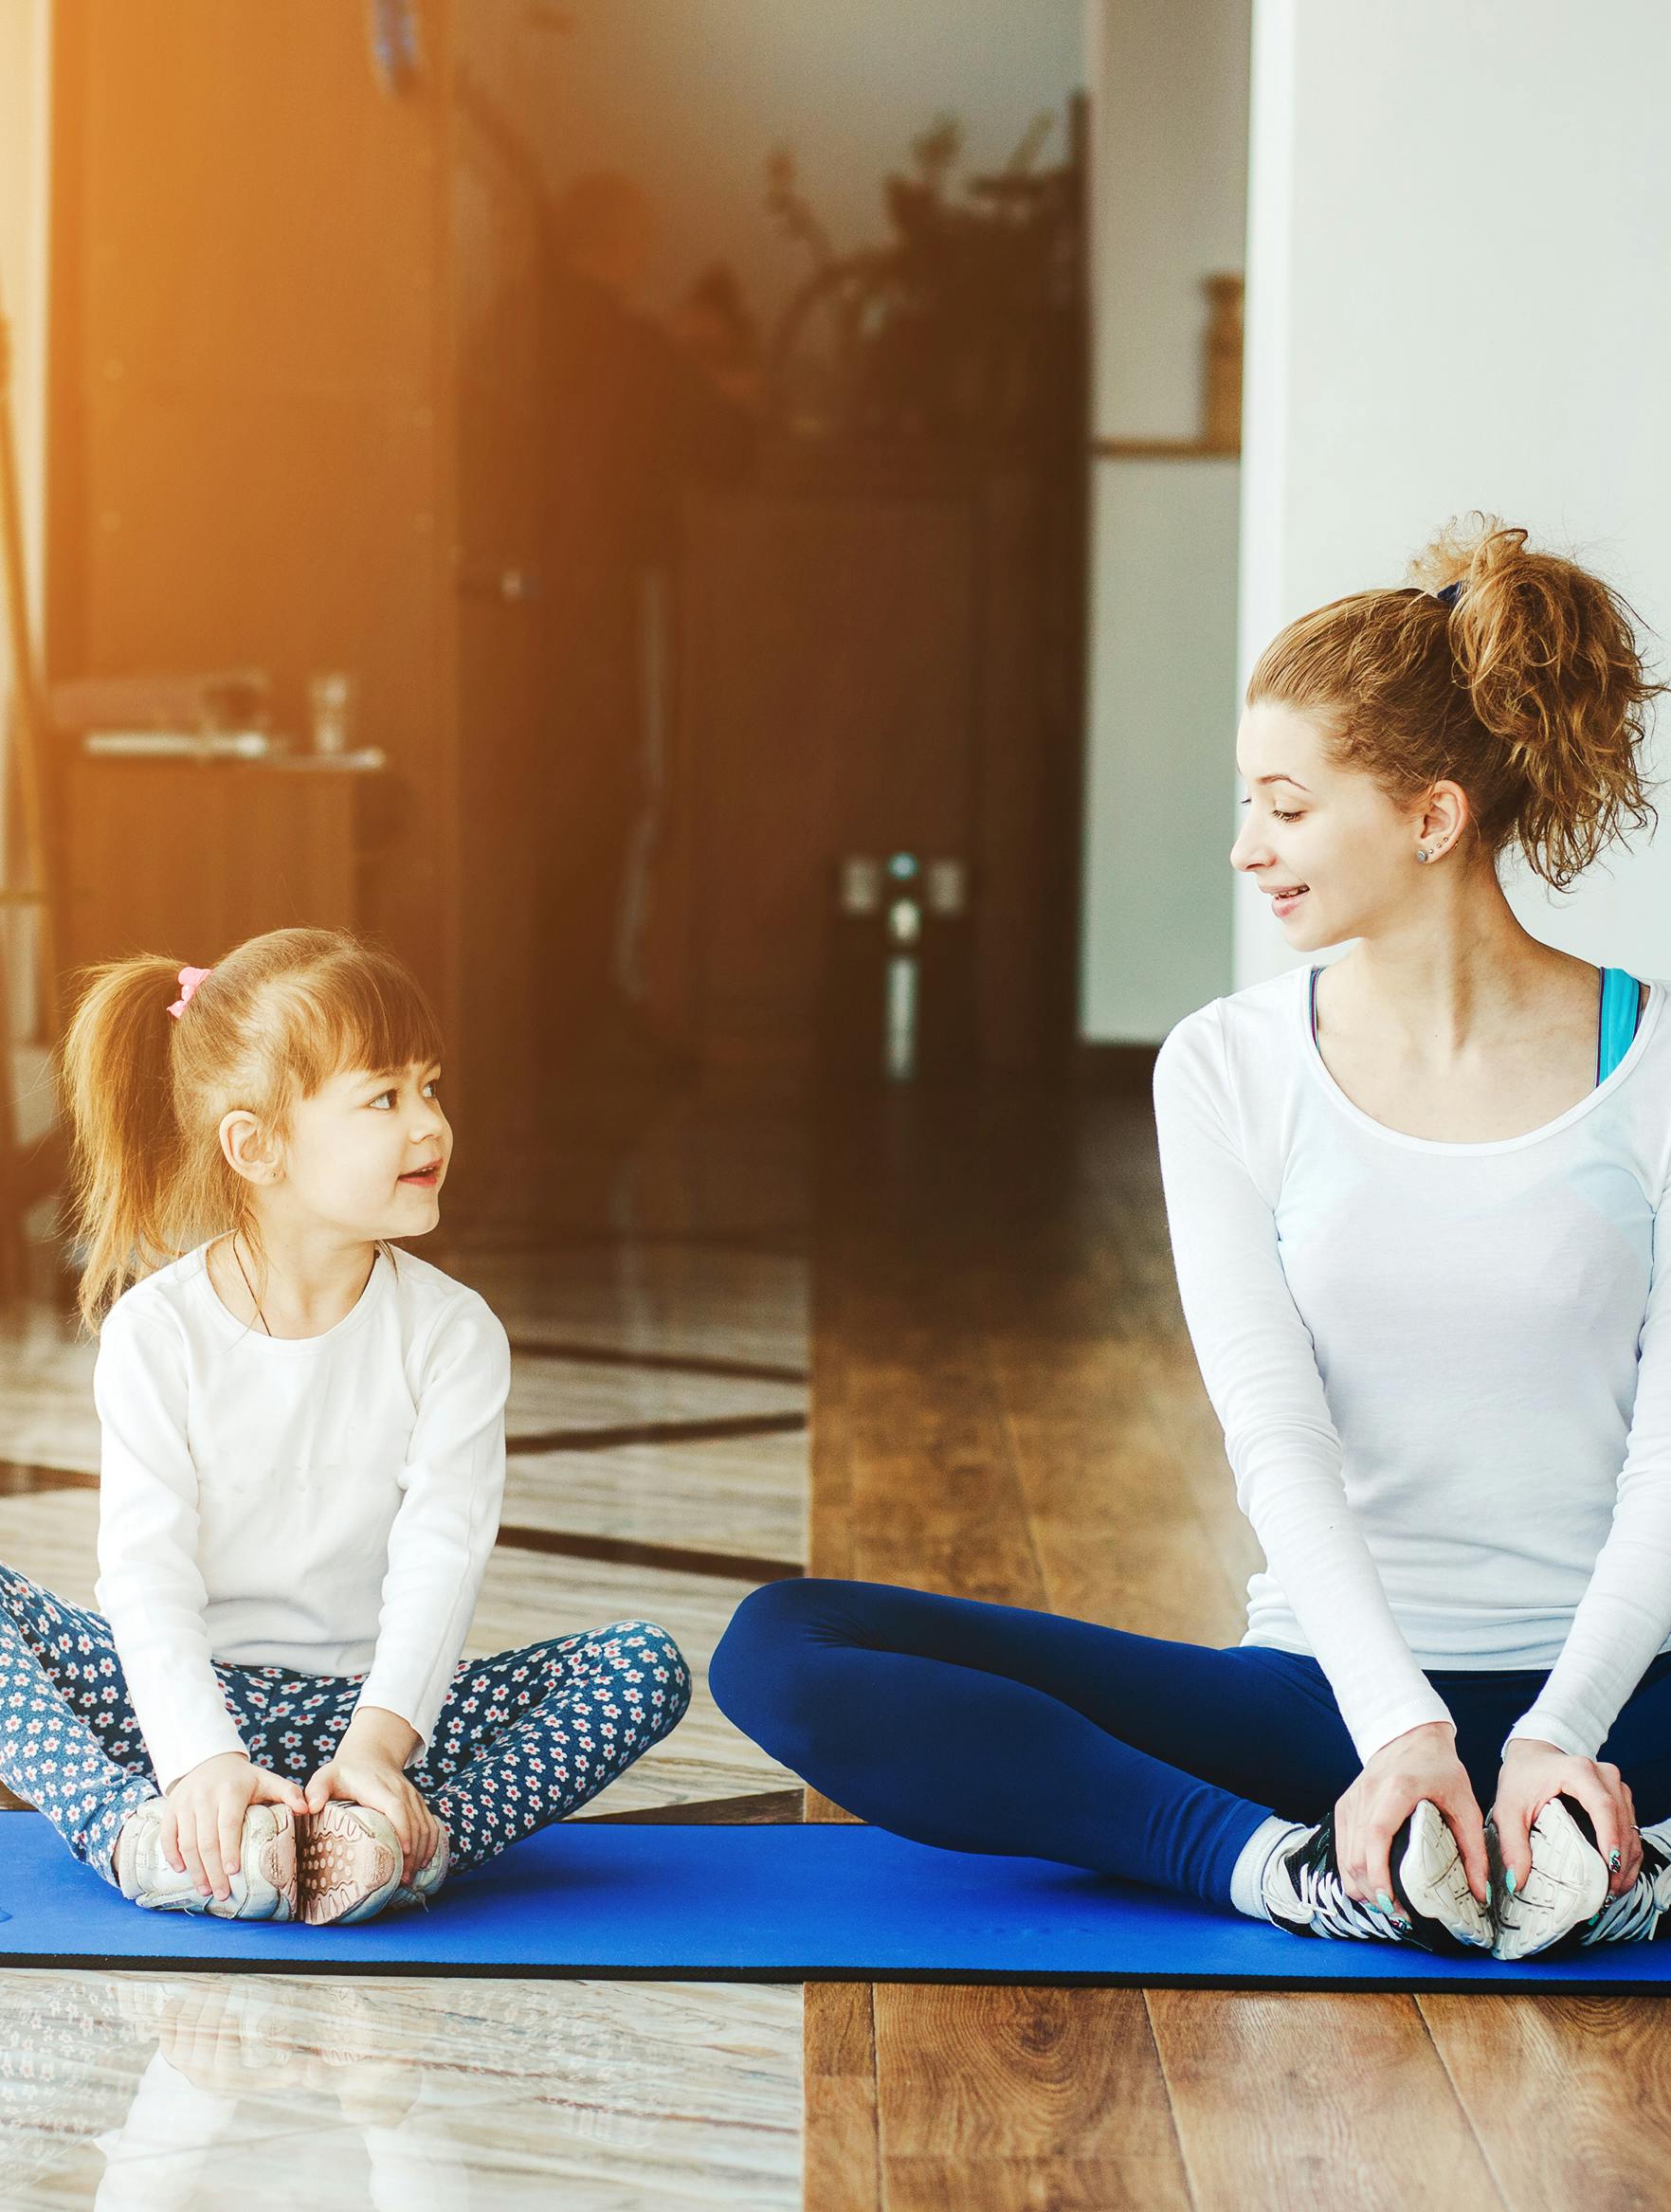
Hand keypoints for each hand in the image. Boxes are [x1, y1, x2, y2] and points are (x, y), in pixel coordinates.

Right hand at [162, 1752, 309, 1903]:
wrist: (210, 1760)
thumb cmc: (243, 1778)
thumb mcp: (266, 1780)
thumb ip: (288, 1793)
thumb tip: (308, 1809)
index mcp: (230, 1790)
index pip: (228, 1824)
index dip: (229, 1849)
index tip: (234, 1873)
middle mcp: (204, 1796)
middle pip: (206, 1840)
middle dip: (212, 1870)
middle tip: (221, 1894)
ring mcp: (185, 1802)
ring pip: (186, 1841)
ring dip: (194, 1869)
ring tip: (204, 1890)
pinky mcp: (171, 1807)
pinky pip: (167, 1835)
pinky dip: (171, 1854)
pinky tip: (180, 1870)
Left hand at [304, 1706, 440, 1886]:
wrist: (370, 1756)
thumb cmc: (344, 1773)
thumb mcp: (326, 1776)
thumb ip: (316, 1789)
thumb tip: (310, 1808)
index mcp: (379, 1787)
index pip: (396, 1807)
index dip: (403, 1829)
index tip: (403, 1852)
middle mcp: (402, 1791)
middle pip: (415, 1822)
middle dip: (413, 1853)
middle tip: (403, 1881)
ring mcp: (413, 1797)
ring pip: (426, 1826)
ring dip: (422, 1852)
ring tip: (409, 1878)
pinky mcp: (418, 1804)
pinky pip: (432, 1824)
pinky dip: (431, 1844)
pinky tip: (423, 1862)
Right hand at [1332, 1719, 1489, 1920]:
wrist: (1412, 1736)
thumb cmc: (1441, 1768)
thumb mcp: (1466, 1805)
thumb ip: (1474, 1850)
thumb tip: (1480, 1894)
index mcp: (1396, 1790)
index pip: (1376, 1837)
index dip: (1378, 1873)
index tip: (1391, 1900)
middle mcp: (1367, 1795)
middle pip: (1356, 1855)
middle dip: (1373, 1892)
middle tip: (1398, 1913)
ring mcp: (1352, 1800)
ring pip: (1344, 1856)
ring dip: (1361, 1886)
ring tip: (1387, 1904)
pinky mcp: (1345, 1805)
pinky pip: (1342, 1847)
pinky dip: (1353, 1871)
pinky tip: (1371, 1885)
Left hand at [1491, 1738, 1640, 1899]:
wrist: (1533, 1754)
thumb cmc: (1522, 1776)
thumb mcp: (1508, 1808)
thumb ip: (1512, 1844)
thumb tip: (1516, 1881)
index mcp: (1578, 1771)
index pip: (1602, 1806)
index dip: (1609, 1837)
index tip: (1609, 1867)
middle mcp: (1603, 1775)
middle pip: (1622, 1822)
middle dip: (1619, 1862)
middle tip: (1607, 1894)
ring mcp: (1616, 1786)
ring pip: (1632, 1829)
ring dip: (1627, 1862)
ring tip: (1611, 1891)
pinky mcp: (1620, 1798)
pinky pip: (1632, 1830)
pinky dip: (1628, 1855)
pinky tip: (1617, 1877)